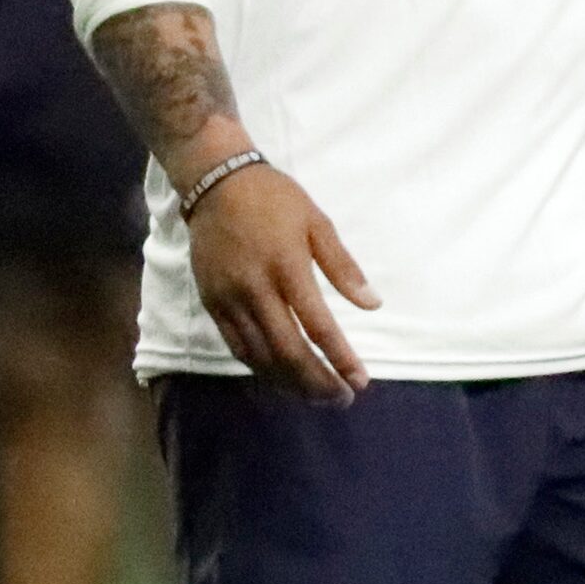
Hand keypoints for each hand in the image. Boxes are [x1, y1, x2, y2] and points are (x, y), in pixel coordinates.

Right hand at [185, 163, 380, 403]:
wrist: (216, 184)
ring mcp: (229, 300)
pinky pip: (237, 346)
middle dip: (316, 381)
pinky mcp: (211, 303)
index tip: (360, 380)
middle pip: (287, 351)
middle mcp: (256, 290)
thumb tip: (372, 304)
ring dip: (290, 382)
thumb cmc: (275, 200)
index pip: (317, 326)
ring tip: (317, 396)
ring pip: (260, 356)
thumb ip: (343, 266)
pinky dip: (260, 367)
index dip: (340, 358)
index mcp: (287, 267)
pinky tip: (280, 377)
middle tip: (341, 399)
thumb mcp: (318, 222)